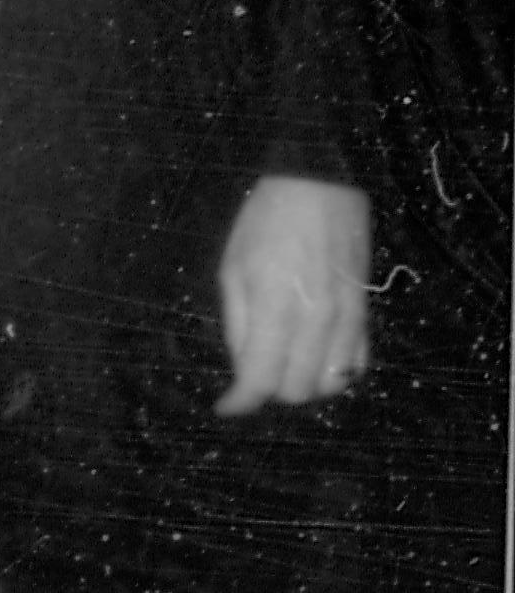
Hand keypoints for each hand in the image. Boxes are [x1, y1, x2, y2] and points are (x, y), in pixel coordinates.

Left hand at [215, 173, 371, 414]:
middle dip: (269, 390)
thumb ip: (237, 326)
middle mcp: (317, 322)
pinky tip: (313, 357)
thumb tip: (241, 371)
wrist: (319, 186)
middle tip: (251, 372)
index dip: (240, 402)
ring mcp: (348, 320)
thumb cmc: (263, 222)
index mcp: (275, 308)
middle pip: (297, 391)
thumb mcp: (232, 269)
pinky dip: (334, 373)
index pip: (261, 380)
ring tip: (281, 364)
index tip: (225, 406)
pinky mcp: (366, 315)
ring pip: (331, 386)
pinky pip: (358, 365)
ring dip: (303, 385)